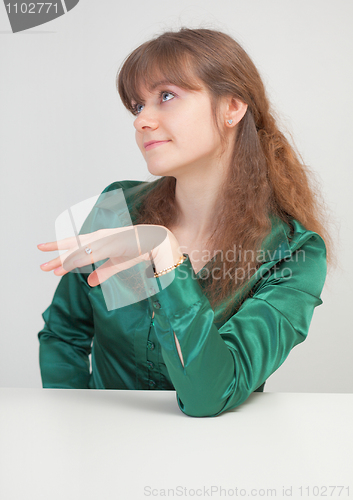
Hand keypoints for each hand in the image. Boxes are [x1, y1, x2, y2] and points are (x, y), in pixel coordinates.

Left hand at [38, 225, 182, 286]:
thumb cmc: (138, 251)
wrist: (157, 243)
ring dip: (65, 259)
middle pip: (73, 244)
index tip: (49, 264)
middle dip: (56, 252)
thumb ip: (103, 272)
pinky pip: (93, 253)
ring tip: (51, 268)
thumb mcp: (117, 264)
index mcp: (100, 241)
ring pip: (80, 250)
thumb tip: (90, 283)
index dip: (62, 254)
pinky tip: (69, 264)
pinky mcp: (112, 243)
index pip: (76, 246)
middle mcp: (100, 237)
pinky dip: (80, 258)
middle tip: (40, 259)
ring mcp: (105, 239)